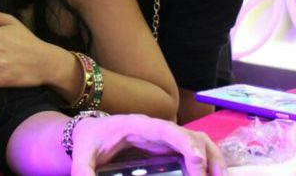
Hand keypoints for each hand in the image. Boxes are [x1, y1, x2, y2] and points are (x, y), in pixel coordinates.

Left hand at [70, 114, 227, 175]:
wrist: (90, 131)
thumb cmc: (90, 139)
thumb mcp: (82, 154)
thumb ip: (83, 170)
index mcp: (138, 126)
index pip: (167, 130)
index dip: (185, 142)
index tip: (196, 162)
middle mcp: (157, 129)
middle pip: (191, 135)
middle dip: (206, 157)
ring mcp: (166, 138)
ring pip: (200, 141)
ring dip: (214, 159)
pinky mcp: (169, 149)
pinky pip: (195, 151)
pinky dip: (209, 163)